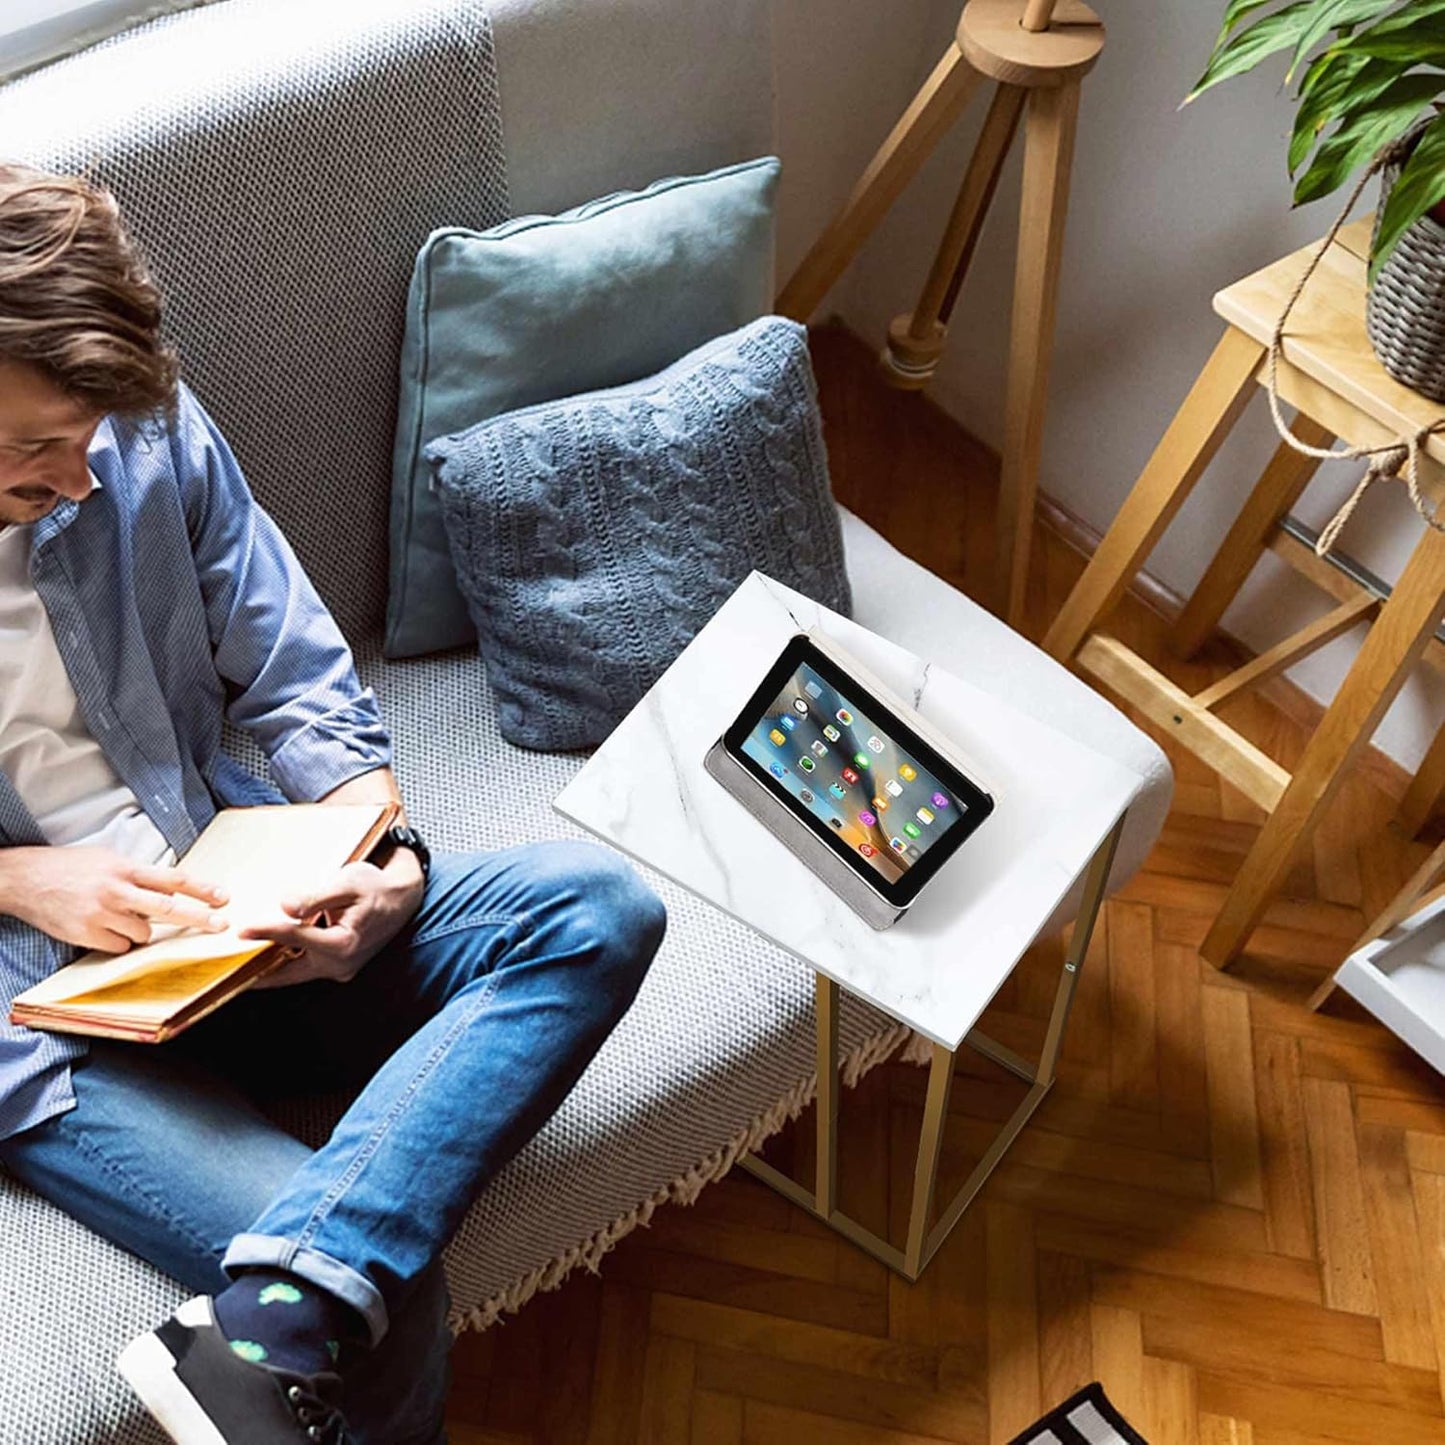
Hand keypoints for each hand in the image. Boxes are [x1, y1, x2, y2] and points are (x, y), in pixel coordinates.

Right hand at [0, 846, 228, 952]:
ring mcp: (101, 914)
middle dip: (199, 918)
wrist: (25, 879)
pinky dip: (119, 941)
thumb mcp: (109, 859)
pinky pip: (121, 947)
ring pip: (144, 933)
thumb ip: (139, 874)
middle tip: (221, 925)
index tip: (223, 898)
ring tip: (118, 915)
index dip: (201, 889)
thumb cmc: (71, 866)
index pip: (173, 878)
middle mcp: (116, 890)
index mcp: (124, 868)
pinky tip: (103, 927)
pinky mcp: (87, 934)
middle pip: (168, 908)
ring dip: (141, 929)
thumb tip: (171, 891)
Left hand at [240, 851, 425, 987]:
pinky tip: (266, 954)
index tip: (240, 930)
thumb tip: (286, 906)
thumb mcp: (348, 882)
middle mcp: (341, 963)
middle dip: (256, 971)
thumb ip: (316, 896)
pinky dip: (284, 961)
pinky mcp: (338, 965)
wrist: (403, 896)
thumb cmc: (376, 886)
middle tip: (224, 971)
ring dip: (268, 968)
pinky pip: (304, 967)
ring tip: (237, 962)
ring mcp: (340, 968)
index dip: (265, 932)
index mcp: (343, 943)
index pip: (294, 938)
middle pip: (287, 972)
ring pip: (294, 972)